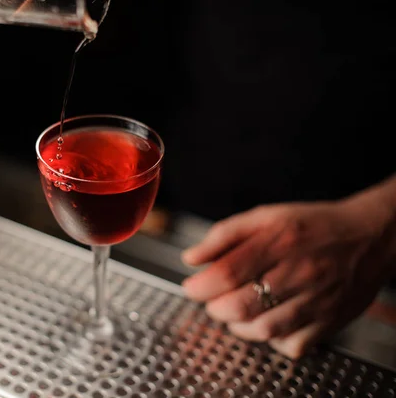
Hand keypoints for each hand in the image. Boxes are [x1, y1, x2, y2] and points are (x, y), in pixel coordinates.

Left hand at [181, 195, 394, 358]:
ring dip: (237, 326)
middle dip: (215, 308)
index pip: (227, 272)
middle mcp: (299, 272)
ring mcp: (316, 300)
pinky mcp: (330, 321)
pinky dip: (271, 340)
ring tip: (236, 311)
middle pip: (241, 305)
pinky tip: (267, 322)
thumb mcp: (265, 216)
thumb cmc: (312, 226)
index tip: (191, 288)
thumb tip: (191, 258)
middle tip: (213, 300)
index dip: (201, 286)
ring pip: (263, 329)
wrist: (369, 238)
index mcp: (279, 241)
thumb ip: (224, 235)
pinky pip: (291, 344)